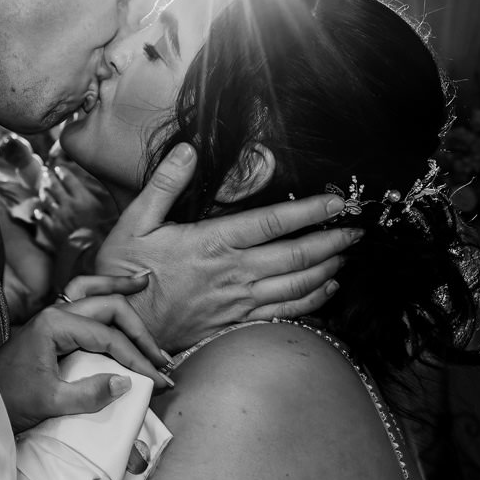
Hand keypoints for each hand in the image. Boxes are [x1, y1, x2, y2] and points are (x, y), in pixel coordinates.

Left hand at [0, 291, 170, 434]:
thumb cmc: (9, 398)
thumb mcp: (49, 402)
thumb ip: (88, 394)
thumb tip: (126, 382)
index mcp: (54, 325)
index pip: (108, 337)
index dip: (137, 358)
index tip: (158, 380)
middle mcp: (55, 313)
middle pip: (107, 307)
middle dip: (138, 330)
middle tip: (161, 357)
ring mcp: (52, 316)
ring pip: (91, 291)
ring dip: (118, 290)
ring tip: (144, 281)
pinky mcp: (51, 326)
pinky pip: (81, 300)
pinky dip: (100, 293)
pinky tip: (114, 294)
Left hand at [33, 159, 119, 252]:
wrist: (90, 255)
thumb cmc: (105, 235)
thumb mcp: (113, 215)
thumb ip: (112, 203)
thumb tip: (125, 196)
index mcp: (83, 199)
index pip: (69, 180)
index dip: (63, 173)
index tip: (58, 168)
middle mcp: (68, 205)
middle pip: (55, 188)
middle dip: (50, 179)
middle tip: (46, 173)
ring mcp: (58, 217)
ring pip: (47, 201)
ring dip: (44, 193)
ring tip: (41, 188)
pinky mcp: (53, 230)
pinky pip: (42, 219)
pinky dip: (39, 214)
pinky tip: (37, 211)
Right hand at [92, 142, 354, 352]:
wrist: (123, 329)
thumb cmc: (125, 273)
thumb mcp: (135, 221)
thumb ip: (165, 184)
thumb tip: (189, 150)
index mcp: (212, 242)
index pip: (272, 222)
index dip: (309, 211)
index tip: (337, 202)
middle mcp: (234, 272)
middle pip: (296, 255)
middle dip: (331, 241)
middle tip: (357, 229)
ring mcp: (239, 300)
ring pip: (297, 284)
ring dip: (327, 268)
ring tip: (346, 253)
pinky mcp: (238, 321)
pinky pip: (286, 311)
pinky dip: (313, 300)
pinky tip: (328, 289)